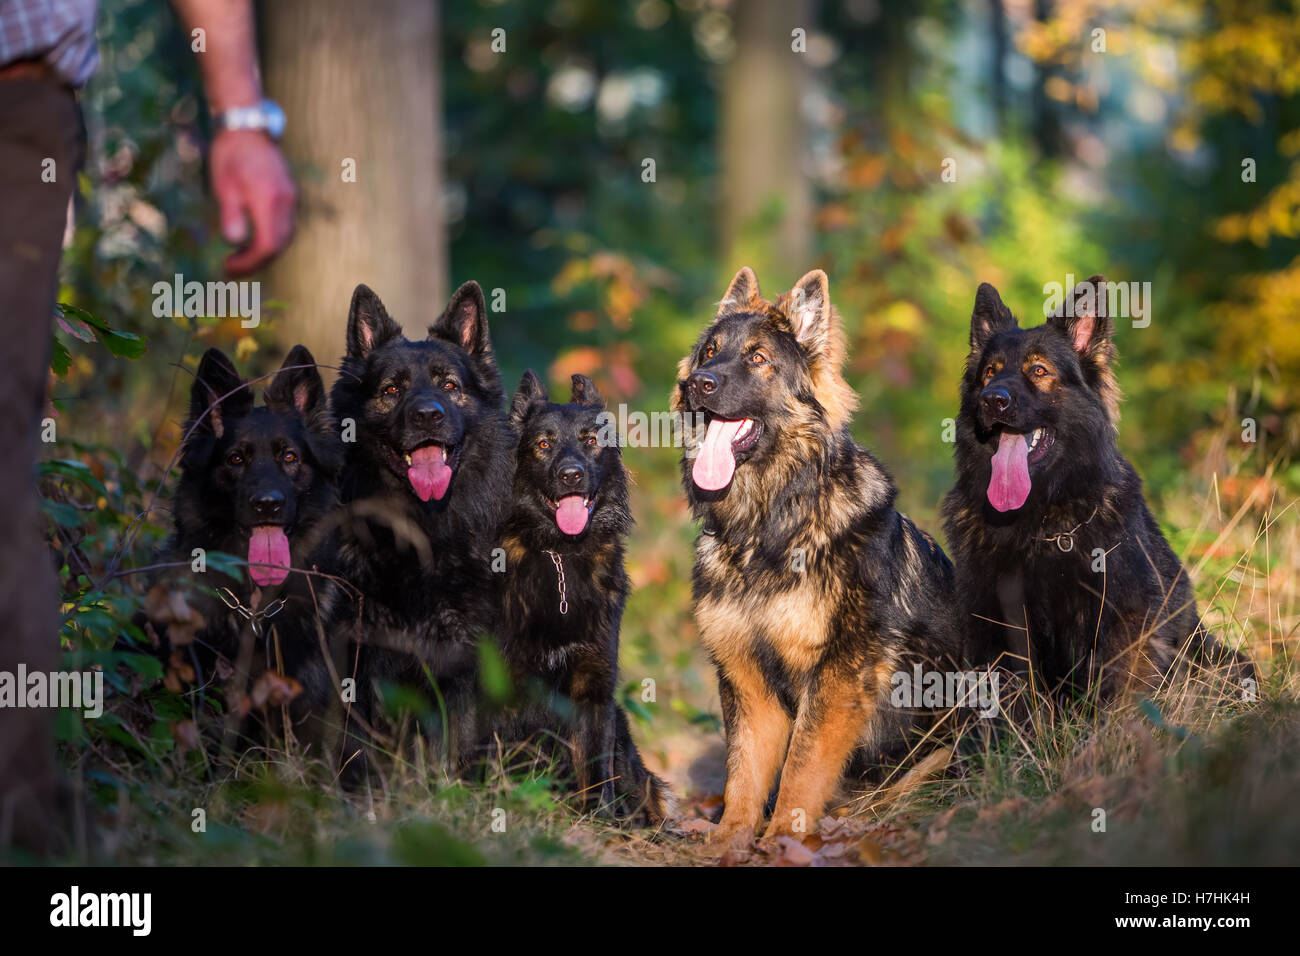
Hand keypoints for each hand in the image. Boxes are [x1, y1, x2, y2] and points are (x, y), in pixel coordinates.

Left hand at [210, 128, 295, 275]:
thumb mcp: (224, 186)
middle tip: (231, 268)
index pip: (267, 245)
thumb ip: (232, 216)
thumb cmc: (230, 156)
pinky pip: (285, 226)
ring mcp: (291, 199)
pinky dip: (271, 239)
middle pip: (278, 246)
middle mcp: (286, 203)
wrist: (247, 128)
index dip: (249, 263)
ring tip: (241, 256)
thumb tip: (233, 243)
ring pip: (284, 238)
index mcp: (269, 201)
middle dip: (256, 262)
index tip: (228, 268)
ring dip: (264, 252)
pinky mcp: (290, 196)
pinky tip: (253, 239)